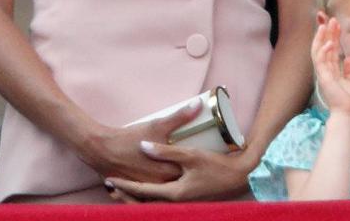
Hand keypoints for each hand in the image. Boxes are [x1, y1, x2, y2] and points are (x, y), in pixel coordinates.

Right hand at [79, 99, 202, 182]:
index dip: (197, 167)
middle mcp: (161, 186)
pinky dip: (156, 189)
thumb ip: (180, 116)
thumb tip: (199, 104)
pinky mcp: (137, 191)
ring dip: (172, 183)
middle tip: (192, 164)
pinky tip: (157, 179)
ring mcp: (149, 190)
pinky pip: (152, 194)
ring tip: (176, 172)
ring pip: (167, 190)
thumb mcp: (156, 125)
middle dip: (186, 175)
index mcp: (169, 172)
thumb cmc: (131, 138)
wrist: (102, 149)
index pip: (190, 173)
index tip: (202, 158)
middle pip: (179, 182)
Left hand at [106, 143, 252, 201]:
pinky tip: (147, 190)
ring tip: (121, 189)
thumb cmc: (216, 166)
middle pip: (145, 202)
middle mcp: (177, 201)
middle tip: (109, 187)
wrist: (240, 176)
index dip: (125, 185)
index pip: (143, 191)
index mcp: (175, 193)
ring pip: (153, 203)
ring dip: (137, 197)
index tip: (109, 179)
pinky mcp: (188, 198)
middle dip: (127, 195)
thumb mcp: (189, 155)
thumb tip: (144, 146)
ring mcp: (183, 202)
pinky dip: (150, 197)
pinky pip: (163, 201)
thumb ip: (166, 151)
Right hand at [312, 18, 349, 116]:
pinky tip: (330, 43)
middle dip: (327, 32)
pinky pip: (320, 61)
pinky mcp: (322, 77)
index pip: (330, 48)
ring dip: (321, 38)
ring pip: (318, 50)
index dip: (332, 35)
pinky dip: (324, 51)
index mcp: (332, 69)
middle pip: (324, 46)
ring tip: (325, 26)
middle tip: (331, 19)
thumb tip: (349, 58)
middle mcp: (325, 69)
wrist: (349, 114)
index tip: (334, 23)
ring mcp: (322, 72)